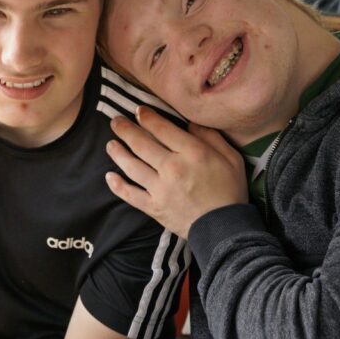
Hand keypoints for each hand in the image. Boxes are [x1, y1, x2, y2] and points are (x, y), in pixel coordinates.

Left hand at [105, 107, 246, 239]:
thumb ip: (210, 136)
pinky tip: (109, 176)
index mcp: (192, 153)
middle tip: (115, 122)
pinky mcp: (154, 207)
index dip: (147, 117)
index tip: (138, 110)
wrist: (224, 228)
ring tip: (110, 144)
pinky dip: (118, 186)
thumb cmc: (230, 190)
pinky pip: (131, 195)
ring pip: (132, 166)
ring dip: (118, 153)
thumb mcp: (230, 157)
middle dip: (125, 130)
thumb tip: (190, 122)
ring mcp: (160, 189)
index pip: (162, 129)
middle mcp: (172, 168)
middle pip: (141, 144)